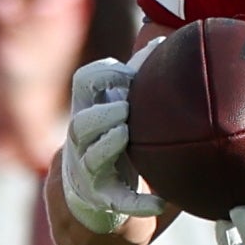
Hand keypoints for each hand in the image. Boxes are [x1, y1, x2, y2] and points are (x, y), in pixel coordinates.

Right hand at [59, 56, 157, 232]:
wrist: (90, 196)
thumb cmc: (112, 140)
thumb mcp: (119, 108)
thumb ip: (138, 79)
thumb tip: (163, 41)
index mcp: (88, 110)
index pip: (83, 82)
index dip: (103, 75)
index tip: (126, 76)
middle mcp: (82, 141)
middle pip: (81, 121)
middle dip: (103, 112)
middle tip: (126, 108)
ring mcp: (89, 171)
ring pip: (92, 157)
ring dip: (109, 144)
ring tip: (126, 135)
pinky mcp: (103, 198)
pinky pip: (118, 201)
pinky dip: (138, 204)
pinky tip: (160, 204)